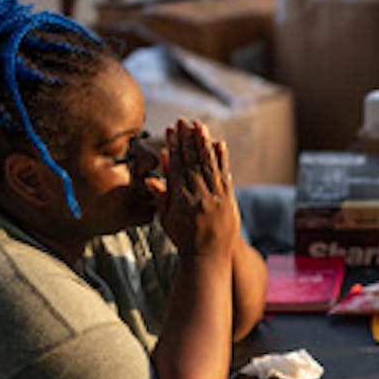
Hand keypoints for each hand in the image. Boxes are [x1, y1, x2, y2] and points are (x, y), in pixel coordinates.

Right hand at [147, 119, 239, 258]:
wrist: (207, 257)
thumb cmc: (183, 238)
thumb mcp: (166, 219)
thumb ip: (160, 197)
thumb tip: (150, 178)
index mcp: (181, 201)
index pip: (176, 168)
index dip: (174, 148)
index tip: (172, 131)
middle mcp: (199, 198)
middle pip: (192, 163)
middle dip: (188, 140)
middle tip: (184, 121)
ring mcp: (215, 199)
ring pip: (208, 166)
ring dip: (204, 144)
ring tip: (200, 126)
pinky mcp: (228, 201)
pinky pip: (225, 176)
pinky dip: (222, 159)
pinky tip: (219, 144)